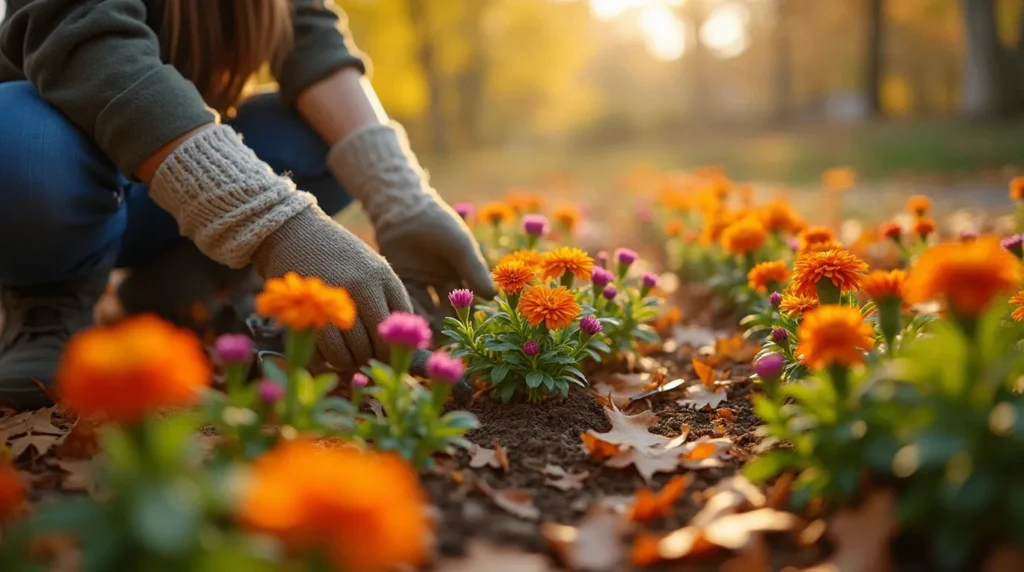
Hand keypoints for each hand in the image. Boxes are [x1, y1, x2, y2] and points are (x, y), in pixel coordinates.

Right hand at [251, 207, 413, 371]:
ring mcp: (338, 298)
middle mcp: (366, 286)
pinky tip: (330, 357)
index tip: (391, 352)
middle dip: (376, 357)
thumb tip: (395, 336)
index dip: (399, 340)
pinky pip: (331, 349)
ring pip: (357, 349)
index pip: (403, 319)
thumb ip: (382, 294)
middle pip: (381, 340)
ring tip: (348, 361)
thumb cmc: (331, 252)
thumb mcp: (367, 264)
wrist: (290, 230)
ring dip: (353, 362)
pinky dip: (332, 360)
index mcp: (383, 276)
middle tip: (367, 362)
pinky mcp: (312, 309)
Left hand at [376, 198, 495, 331]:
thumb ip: (474, 270)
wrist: (404, 207)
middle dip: (444, 325)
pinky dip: (408, 311)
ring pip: (424, 308)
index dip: (466, 316)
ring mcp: (419, 281)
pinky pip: (404, 300)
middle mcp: (439, 281)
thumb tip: (493, 297)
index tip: (465, 329)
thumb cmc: (438, 222)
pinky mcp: (399, 279)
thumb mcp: (461, 246)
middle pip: (444, 310)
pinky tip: (410, 321)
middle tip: (442, 338)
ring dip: (425, 321)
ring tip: (425, 332)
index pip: (465, 301)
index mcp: (459, 273)